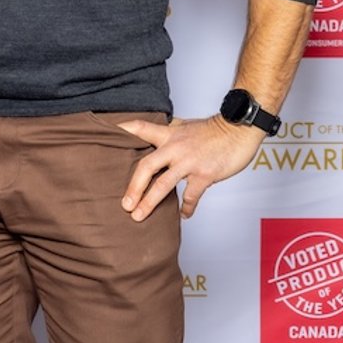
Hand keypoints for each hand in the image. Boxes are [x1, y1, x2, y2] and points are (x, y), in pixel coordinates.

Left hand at [117, 115, 266, 220]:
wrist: (239, 129)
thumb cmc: (213, 129)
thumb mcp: (186, 126)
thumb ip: (170, 132)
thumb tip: (158, 134)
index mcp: (168, 134)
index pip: (139, 128)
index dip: (121, 130)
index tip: (103, 135)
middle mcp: (175, 147)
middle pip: (145, 166)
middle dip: (133, 187)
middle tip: (124, 204)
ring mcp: (189, 162)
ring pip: (163, 185)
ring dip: (150, 203)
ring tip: (138, 216)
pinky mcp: (205, 174)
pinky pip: (191, 195)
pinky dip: (187, 207)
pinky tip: (183, 215)